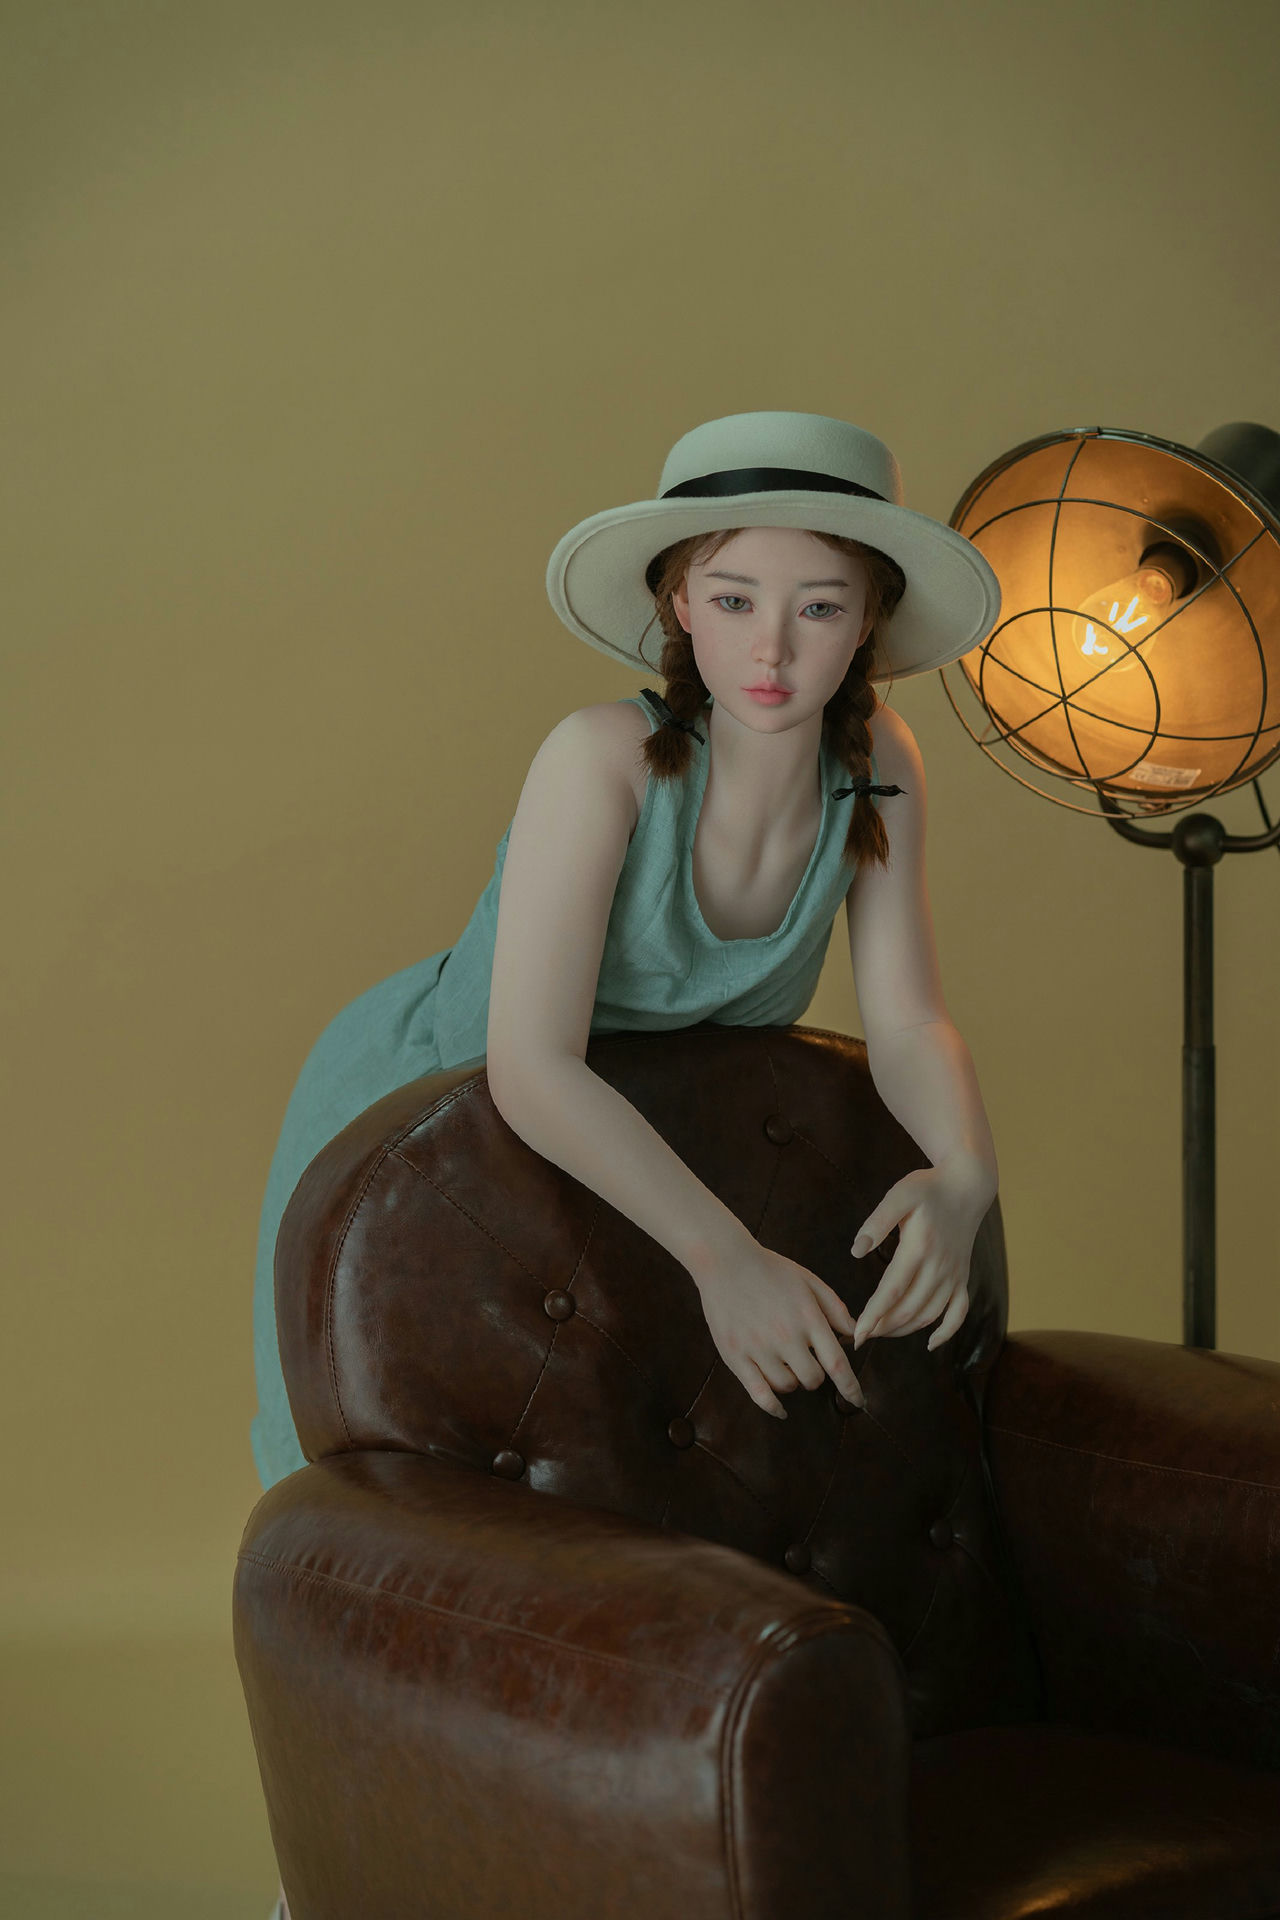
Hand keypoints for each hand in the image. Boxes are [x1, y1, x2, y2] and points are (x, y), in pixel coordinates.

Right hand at [691, 1239, 864, 1419]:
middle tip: (806, 1361)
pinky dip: (773, 1407)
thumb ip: (836, 1309)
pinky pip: (759, 1393)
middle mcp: (785, 1336)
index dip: (851, 1387)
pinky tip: (781, 1410)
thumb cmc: (771, 1270)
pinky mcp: (735, 1356)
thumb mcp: (809, 1281)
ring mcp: (758, 1348)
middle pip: (813, 1379)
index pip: (837, 1364)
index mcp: (807, 1317)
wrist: (725, 1262)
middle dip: (815, 1375)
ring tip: (784, 1362)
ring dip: (792, 1380)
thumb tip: (856, 1336)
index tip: (858, 1400)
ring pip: (787, 1386)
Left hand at [851, 1160, 993, 1350]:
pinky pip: (958, 1312)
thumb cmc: (927, 1189)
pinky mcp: (963, 1277)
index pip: (891, 1293)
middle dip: (882, 1327)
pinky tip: (930, 1343)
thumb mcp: (899, 1195)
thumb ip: (877, 1222)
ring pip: (929, 1315)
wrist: (967, 1186)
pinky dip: (946, 1332)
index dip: (873, 1316)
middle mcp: (939, 1267)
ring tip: (880, 1334)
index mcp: (919, 1249)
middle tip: (861, 1336)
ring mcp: (954, 1275)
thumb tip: (857, 1251)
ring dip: (904, 1330)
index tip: (857, 1334)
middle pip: (908, 1309)